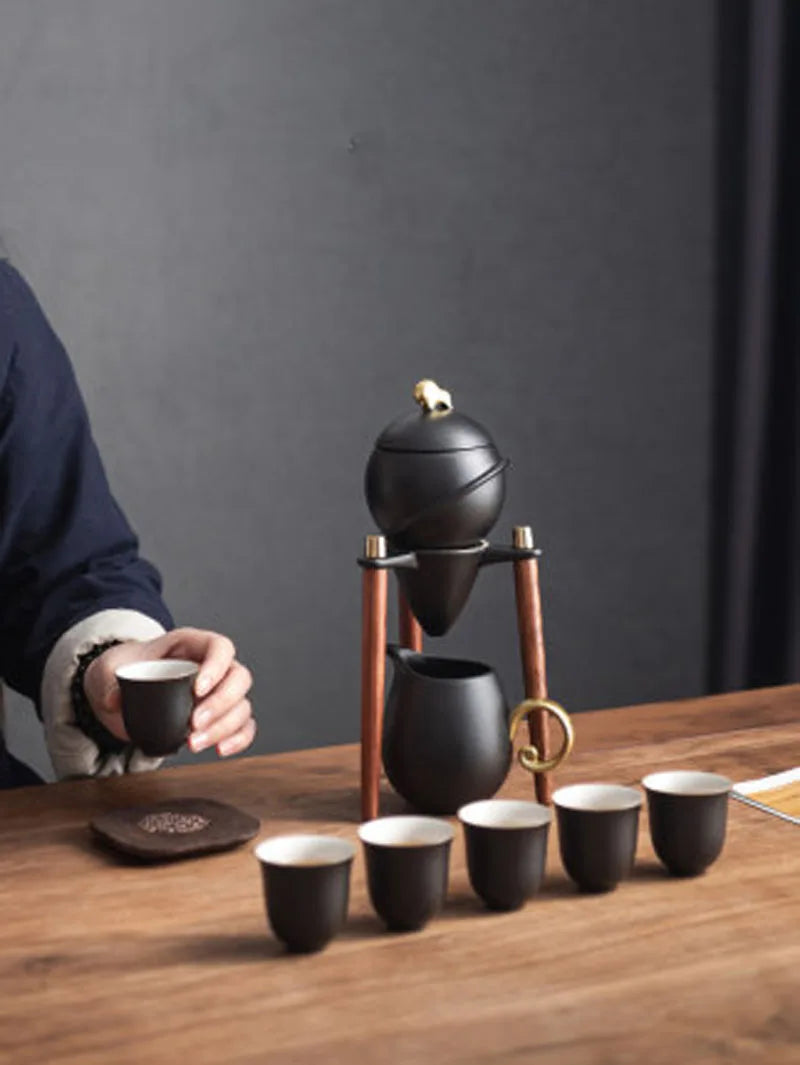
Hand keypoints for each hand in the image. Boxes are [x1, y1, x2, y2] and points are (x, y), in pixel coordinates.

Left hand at [83, 628, 255, 756]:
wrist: (122, 689)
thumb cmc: (125, 669)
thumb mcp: (108, 669)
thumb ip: (108, 683)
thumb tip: (115, 700)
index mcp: (191, 645)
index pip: (220, 647)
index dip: (217, 667)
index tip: (197, 690)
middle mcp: (212, 666)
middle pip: (238, 678)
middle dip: (221, 704)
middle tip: (194, 723)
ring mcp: (219, 692)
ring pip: (241, 705)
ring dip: (224, 728)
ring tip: (193, 743)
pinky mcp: (218, 716)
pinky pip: (243, 726)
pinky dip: (238, 739)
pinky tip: (220, 750)